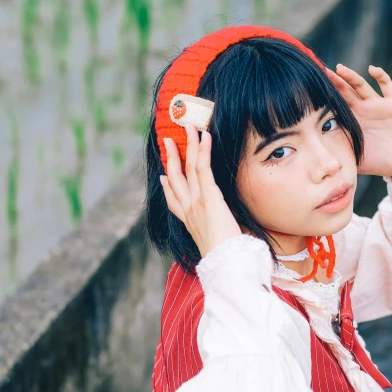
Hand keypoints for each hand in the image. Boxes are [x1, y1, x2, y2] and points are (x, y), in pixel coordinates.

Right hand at [160, 125, 241, 257]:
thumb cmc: (227, 259)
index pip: (173, 200)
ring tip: (188, 127)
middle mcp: (188, 209)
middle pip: (175, 177)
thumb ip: (219, 233)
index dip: (167, 185)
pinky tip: (204, 135)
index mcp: (189, 221)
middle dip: (171, 158)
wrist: (226, 264)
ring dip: (187, 144)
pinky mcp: (209, 196)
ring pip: (188, 166)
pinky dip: (203, 149)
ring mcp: (196, 201)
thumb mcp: (219, 243)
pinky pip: (203, 167)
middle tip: (167, 141)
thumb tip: (228, 232)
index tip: (163, 175)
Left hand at [327, 64, 391, 177]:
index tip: (310, 91)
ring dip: (351, 77)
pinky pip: (387, 86)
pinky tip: (372, 69)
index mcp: (352, 123)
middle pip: (345, 93)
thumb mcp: (356, 161)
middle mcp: (363, 110)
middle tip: (320, 71)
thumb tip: (318, 165)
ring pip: (362, 87)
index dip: (325, 99)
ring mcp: (378, 105)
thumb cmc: (380, 163)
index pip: (336, 107)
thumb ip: (340, 159)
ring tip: (339, 68)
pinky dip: (381, 76)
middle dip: (334, 83)